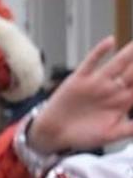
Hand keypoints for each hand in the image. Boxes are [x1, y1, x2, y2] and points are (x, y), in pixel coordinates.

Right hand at [24, 37, 132, 154]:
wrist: (53, 134)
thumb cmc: (83, 135)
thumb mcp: (111, 134)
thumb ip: (132, 128)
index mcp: (124, 100)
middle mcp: (113, 88)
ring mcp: (97, 82)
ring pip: (117, 63)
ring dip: (129, 52)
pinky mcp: (79, 79)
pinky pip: (91, 62)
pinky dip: (100, 52)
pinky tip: (111, 41)